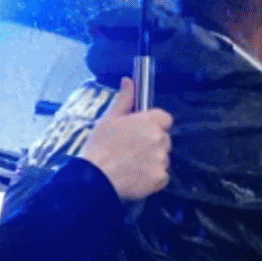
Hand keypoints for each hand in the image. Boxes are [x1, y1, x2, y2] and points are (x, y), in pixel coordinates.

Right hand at [79, 78, 171, 201]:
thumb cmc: (100, 147)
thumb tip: (129, 81)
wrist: (96, 179)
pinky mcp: (160, 179)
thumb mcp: (109, 118)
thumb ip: (124, 99)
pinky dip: (152, 178)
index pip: (165, 118)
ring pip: (163, 158)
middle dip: (152, 143)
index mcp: (150, 121)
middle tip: (132, 150)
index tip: (142, 131)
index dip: (154, 124)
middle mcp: (160, 139)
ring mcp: (162, 160)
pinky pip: (162, 176)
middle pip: (164, 139)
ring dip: (153, 160)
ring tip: (132, 165)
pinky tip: (136, 176)